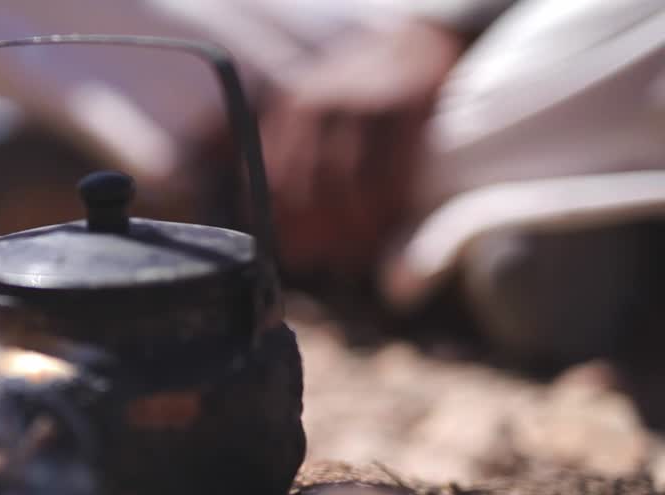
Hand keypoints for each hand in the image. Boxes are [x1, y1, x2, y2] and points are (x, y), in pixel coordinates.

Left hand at [262, 20, 465, 277]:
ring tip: (359, 255)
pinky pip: (389, 172)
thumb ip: (294, 155)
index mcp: (289, 110)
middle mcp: (315, 106)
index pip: (270, 179)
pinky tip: (387, 227)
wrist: (416, 40)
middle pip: (305, 188)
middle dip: (315, 235)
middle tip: (332, 264)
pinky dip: (386, 209)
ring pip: (345, 185)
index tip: (296, 256)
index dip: (281, 225)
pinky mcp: (401, 108)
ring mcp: (357, 105)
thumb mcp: (315, 109)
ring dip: (352, 230)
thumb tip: (287, 229)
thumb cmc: (363, 91)